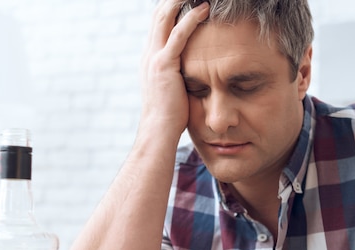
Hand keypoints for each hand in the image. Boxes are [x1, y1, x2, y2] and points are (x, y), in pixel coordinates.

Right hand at [138, 0, 209, 142]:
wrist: (159, 131)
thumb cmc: (170, 117)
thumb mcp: (173, 90)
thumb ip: (179, 75)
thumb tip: (193, 73)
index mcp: (150, 59)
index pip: (157, 24)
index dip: (170, 7)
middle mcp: (149, 54)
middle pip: (159, 14)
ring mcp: (154, 58)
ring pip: (165, 17)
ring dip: (181, 0)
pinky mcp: (164, 65)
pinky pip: (178, 34)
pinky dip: (191, 18)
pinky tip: (205, 8)